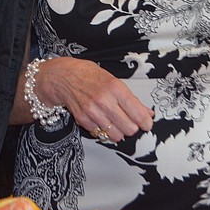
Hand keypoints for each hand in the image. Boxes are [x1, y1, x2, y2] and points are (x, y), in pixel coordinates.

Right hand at [36, 57, 153, 141]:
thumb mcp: (112, 80)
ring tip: (115, 121)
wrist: (63, 76)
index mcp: (115, 88)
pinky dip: (104, 130)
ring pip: (117, 135)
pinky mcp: (84, 120)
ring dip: (119, 131)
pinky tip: (102, 119)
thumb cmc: (88, 75)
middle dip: (132, 127)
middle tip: (130, 121)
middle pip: (129, 128)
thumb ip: (130, 98)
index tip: (147, 124)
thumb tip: (146, 112)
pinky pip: (101, 134)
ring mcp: (93, 112)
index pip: (138, 113)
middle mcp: (104, 101)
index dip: (146, 122)